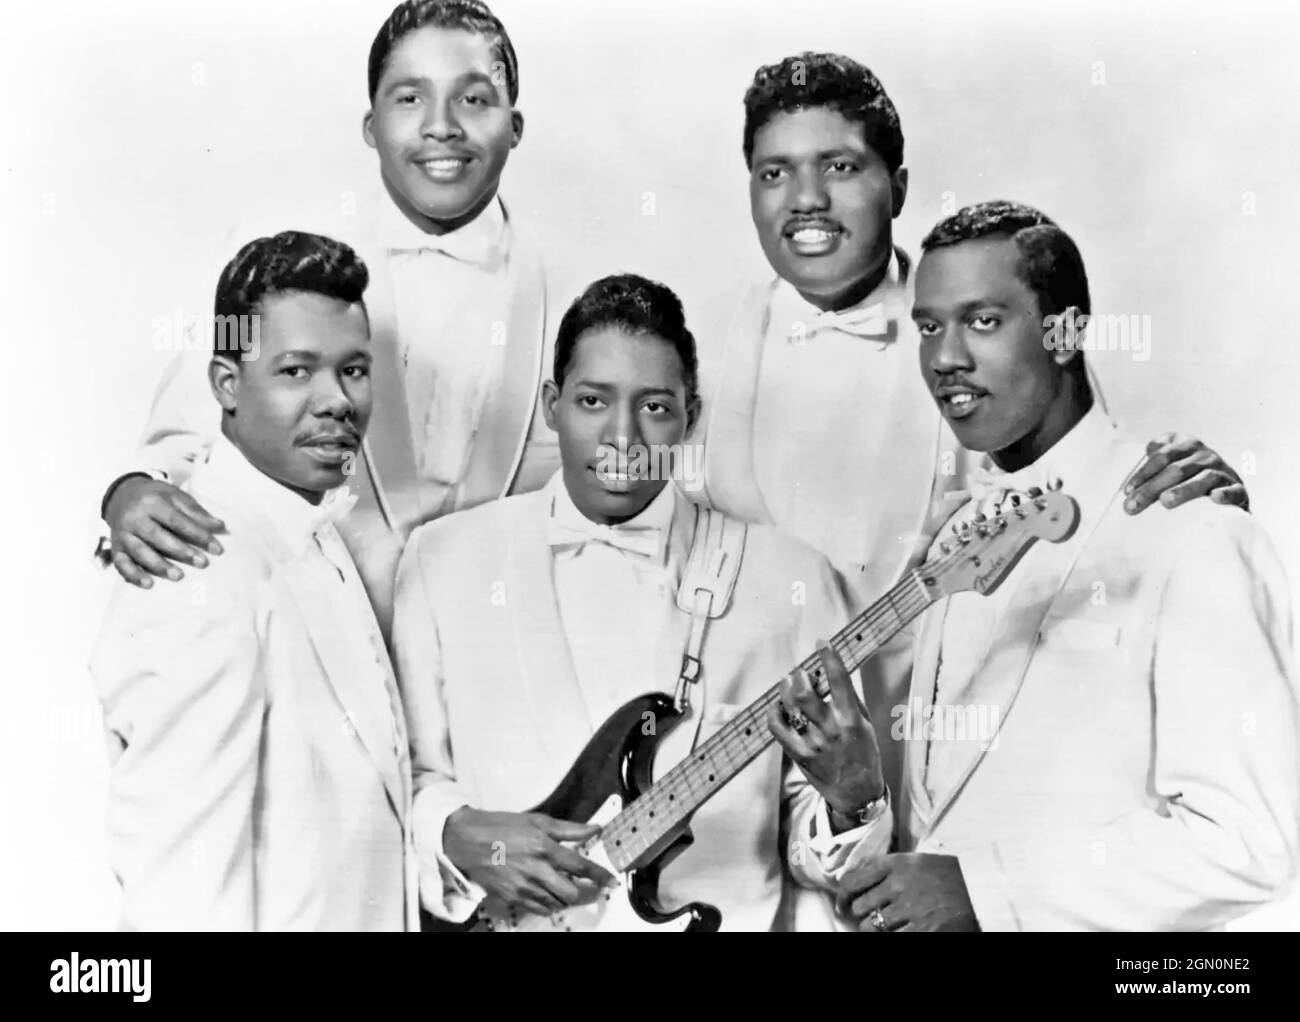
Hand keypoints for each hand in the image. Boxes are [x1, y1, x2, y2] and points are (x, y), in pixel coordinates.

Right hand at [104, 475, 225, 587]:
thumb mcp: (176, 497)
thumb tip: (220, 526)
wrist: (122, 495)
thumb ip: (196, 513)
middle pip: (157, 536)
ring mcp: (122, 533)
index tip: (216, 549)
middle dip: (181, 551)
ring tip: (178, 576)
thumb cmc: (156, 498)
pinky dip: (133, 575)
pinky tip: (148, 584)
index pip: (176, 520)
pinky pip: (121, 563)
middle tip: (202, 563)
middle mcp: (134, 517)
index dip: (197, 534)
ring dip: (158, 565)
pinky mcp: (115, 546)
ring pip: (139, 551)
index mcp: (151, 502)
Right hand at [442, 808, 615, 916]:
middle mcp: (536, 870)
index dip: (600, 875)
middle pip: (571, 893)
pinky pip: (539, 909)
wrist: (466, 841)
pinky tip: (550, 895)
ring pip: (557, 904)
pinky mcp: (512, 898)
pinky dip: (550, 905)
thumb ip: (569, 829)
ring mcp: (523, 887)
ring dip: (568, 899)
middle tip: (592, 888)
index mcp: (544, 847)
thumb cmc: (501, 827)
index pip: (580, 866)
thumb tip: (595, 828)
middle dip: (587, 893)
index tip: (611, 881)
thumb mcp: (537, 820)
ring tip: (570, 889)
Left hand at [767, 640, 883, 826]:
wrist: (856, 793)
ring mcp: (812, 743)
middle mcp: (831, 730)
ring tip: (787, 683)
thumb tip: (833, 673)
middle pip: (805, 692)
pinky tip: (777, 706)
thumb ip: (850, 700)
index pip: (839, 681)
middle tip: (799, 673)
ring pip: (790, 706)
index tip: (822, 643)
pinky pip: (778, 728)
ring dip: (785, 689)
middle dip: (799, 676)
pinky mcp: (798, 754)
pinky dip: (774, 712)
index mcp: (852, 720)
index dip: (829, 657)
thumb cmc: (864, 755)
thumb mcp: (866, 725)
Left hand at [836, 853, 978, 931]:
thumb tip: (851, 878)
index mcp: (896, 863)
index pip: (853, 880)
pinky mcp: (923, 929)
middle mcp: (899, 883)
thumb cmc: (947, 874)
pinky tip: (900, 931)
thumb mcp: (915, 860)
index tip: (842, 905)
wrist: (982, 889)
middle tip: (867, 918)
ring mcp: (910, 908)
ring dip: (874, 929)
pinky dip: (890, 936)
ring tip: (885, 926)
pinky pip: (891, 938)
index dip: (842, 896)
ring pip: (871, 926)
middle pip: (859, 906)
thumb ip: (884, 867)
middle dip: (860, 915)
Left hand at [1123, 433, 1247, 513]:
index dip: (1143, 473)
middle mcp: (1206, 455)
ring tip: (1165, 501)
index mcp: (1187, 445)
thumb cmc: (1191, 477)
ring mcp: (1224, 471)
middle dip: (1151, 489)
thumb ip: (1156, 460)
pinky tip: (1215, 498)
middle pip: (1176, 470)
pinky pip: (1233, 491)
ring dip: (1183, 490)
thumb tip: (1145, 453)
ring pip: (1203, 479)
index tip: (1127, 491)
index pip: (1162, 456)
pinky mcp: (1239, 490)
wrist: (1229, 491)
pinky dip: (1225, 494)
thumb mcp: (1173, 463)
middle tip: (1132, 507)